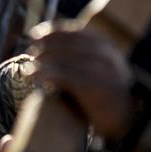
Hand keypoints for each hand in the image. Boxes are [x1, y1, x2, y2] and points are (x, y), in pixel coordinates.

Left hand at [28, 21, 134, 140]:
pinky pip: (71, 79)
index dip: (54, 32)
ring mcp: (106, 74)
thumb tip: (45, 38)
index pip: (79, 33)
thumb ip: (76, 55)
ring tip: (28, 68)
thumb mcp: (93, 69)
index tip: (34, 34)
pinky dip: (51, 75)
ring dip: (46, 61)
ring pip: (70, 61)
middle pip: (73, 45)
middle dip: (48, 45)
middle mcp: (109, 58)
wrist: (122, 119)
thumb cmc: (100, 93)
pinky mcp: (99, 91)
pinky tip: (37, 76)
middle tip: (30, 50)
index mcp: (108, 48)